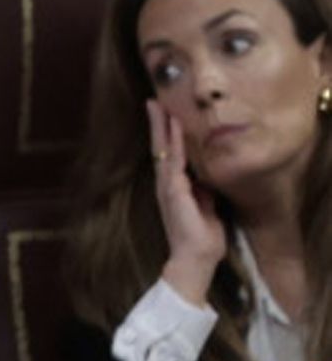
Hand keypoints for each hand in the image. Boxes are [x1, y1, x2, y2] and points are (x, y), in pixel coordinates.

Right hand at [150, 98, 227, 300]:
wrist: (195, 259)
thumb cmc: (202, 240)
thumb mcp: (206, 211)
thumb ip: (203, 195)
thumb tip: (205, 182)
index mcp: (174, 189)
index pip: (169, 156)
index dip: (167, 135)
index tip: (165, 115)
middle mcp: (167, 184)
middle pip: (160, 148)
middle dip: (157, 124)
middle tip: (153, 101)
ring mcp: (168, 186)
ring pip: (164, 149)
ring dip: (162, 126)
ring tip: (159, 106)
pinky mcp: (174, 190)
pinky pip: (175, 160)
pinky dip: (174, 142)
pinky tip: (175, 126)